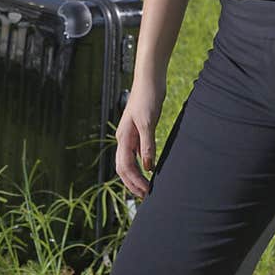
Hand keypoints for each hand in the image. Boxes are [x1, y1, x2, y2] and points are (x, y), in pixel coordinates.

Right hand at [114, 73, 166, 199]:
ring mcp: (131, 134)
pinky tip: (151, 169)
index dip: (134, 182)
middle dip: (133, 184)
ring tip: (147, 188)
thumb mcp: (147, 121)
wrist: (150, 78)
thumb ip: (147, 144)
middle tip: (147, 196)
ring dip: (136, 176)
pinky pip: (137, 153)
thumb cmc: (147, 96)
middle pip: (123, 168)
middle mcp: (124, 138)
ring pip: (129, 162)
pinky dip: (142, 165)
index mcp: (123, 137)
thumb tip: (147, 167)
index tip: (146, 192)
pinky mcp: (140, 130)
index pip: (124, 167)